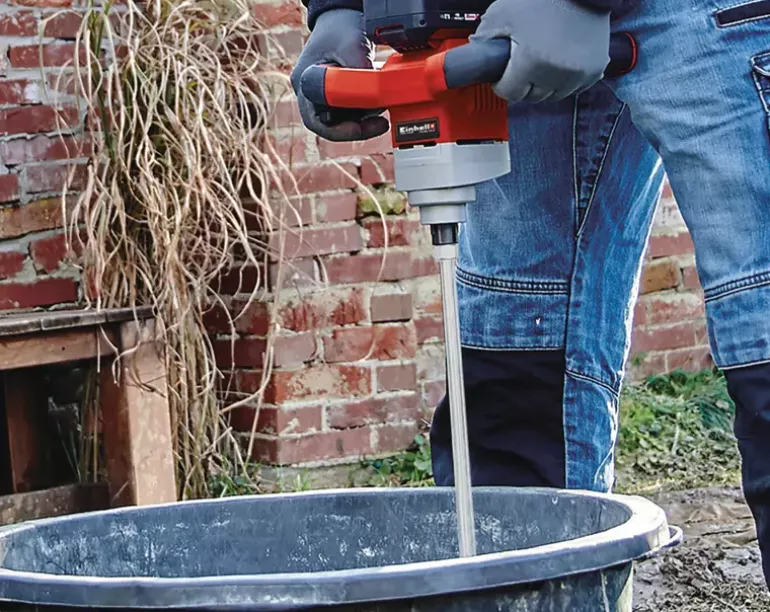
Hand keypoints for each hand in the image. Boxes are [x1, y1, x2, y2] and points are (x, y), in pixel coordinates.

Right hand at [290, 9, 388, 141]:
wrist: (342, 15)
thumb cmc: (341, 27)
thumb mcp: (353, 45)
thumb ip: (361, 73)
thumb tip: (376, 97)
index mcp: (305, 82)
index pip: (317, 121)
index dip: (341, 131)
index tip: (364, 126)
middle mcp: (309, 92)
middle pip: (329, 125)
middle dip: (356, 127)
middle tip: (380, 123)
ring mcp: (321, 95)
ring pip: (341, 120)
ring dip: (363, 119)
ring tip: (382, 105)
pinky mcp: (334, 95)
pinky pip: (348, 111)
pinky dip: (364, 110)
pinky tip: (378, 101)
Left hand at [471, 0, 610, 102]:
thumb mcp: (504, 12)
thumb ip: (485, 36)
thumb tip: (474, 52)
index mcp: (531, 61)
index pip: (509, 93)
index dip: (502, 82)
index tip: (504, 74)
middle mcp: (555, 72)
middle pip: (530, 96)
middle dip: (523, 82)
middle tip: (523, 62)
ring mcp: (577, 73)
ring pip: (552, 95)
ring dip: (544, 83)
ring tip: (542, 60)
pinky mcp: (594, 70)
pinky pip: (574, 88)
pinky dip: (565, 80)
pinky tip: (560, 62)